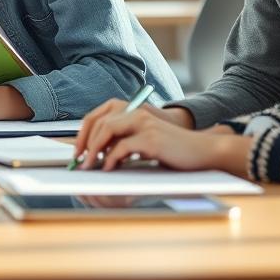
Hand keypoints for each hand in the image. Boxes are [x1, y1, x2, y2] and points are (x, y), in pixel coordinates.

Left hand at [73, 101, 251, 174]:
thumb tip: (98, 154)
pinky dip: (111, 159)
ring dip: (94, 151)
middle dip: (84, 143)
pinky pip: (122, 147)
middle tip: (79, 162)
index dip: (83, 134)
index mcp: (132, 110)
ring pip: (107, 132)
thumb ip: (124, 141)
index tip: (77, 151)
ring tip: (89, 167)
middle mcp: (136, 112)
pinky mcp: (151, 138)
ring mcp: (143, 124)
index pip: (97, 116)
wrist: (202, 151)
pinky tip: (108, 169)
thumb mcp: (144, 141)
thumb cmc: (172, 149)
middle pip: (98, 123)